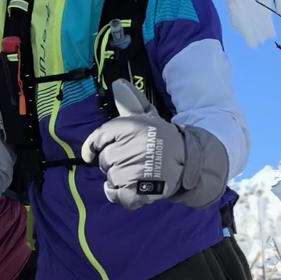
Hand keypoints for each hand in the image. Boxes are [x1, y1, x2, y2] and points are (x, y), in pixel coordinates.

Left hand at [81, 80, 185, 209]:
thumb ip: (131, 101)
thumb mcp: (148, 116)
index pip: (99, 137)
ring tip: (138, 173)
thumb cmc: (163, 139)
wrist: (189, 162)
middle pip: (104, 159)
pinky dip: (120, 194)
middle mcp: (129, 147)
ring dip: (119, 178)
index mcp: (131, 127)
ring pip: (110, 177)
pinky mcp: (136, 191)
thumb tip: (117, 83)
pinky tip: (131, 188)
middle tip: (133, 159)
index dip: (92, 146)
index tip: (91, 152)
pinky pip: (116, 195)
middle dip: (114, 161)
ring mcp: (132, 171)